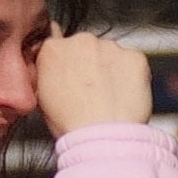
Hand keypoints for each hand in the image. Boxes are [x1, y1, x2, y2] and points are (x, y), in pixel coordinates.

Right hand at [34, 31, 154, 133]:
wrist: (102, 137)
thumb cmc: (72, 124)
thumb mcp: (42, 97)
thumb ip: (48, 74)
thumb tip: (54, 71)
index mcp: (53, 50)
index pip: (60, 44)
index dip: (70, 63)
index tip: (76, 76)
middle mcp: (80, 41)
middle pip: (88, 48)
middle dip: (92, 65)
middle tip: (95, 92)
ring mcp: (109, 47)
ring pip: (112, 54)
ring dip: (112, 70)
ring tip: (111, 98)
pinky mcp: (135, 57)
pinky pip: (135, 63)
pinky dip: (134, 76)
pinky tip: (126, 96)